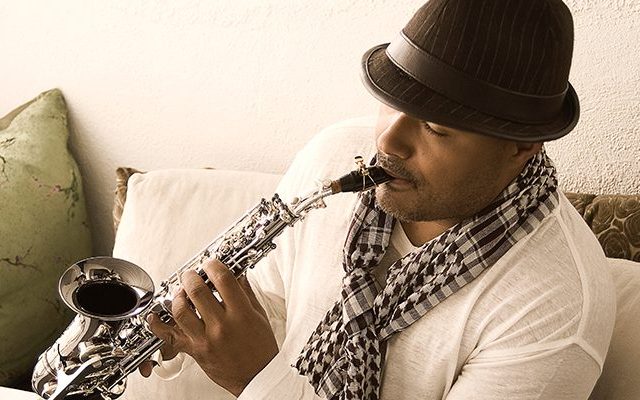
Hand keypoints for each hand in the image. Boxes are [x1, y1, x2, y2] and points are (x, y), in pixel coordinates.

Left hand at [146, 260, 278, 395]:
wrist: (257, 376)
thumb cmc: (261, 349)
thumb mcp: (259, 315)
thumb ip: (246, 293)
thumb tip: (237, 274)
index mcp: (241, 314)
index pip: (223, 279)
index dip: (213, 265)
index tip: (211, 263)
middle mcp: (222, 325)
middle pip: (197, 291)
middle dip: (191, 276)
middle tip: (192, 274)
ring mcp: (206, 339)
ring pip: (180, 310)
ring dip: (177, 296)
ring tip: (181, 292)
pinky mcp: (195, 351)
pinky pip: (169, 336)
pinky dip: (158, 324)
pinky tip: (156, 315)